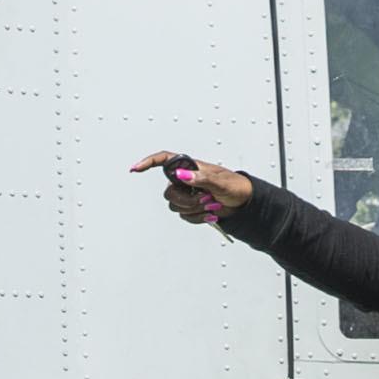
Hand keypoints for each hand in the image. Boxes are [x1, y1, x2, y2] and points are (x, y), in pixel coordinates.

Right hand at [131, 150, 254, 226]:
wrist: (242, 203)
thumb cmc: (235, 186)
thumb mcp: (220, 181)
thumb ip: (201, 178)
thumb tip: (183, 175)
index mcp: (190, 167)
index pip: (164, 160)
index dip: (148, 163)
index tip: (135, 169)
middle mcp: (185, 180)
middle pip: (169, 193)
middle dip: (187, 201)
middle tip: (206, 199)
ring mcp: (187, 194)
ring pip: (175, 207)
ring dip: (194, 210)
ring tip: (211, 204)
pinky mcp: (191, 207)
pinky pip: (184, 216)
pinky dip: (198, 218)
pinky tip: (210, 213)